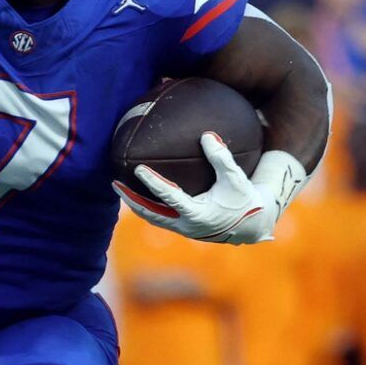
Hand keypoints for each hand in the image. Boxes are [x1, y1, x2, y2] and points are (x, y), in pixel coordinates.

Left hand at [116, 135, 281, 244]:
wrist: (250, 224)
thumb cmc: (243, 198)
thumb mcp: (235, 178)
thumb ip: (221, 157)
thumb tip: (206, 135)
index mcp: (197, 214)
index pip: (169, 197)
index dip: (153, 183)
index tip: (138, 169)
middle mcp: (185, 225)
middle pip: (150, 213)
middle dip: (130, 200)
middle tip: (114, 183)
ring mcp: (181, 229)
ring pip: (151, 217)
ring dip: (134, 204)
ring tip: (119, 188)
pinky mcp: (181, 228)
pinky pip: (158, 217)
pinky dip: (146, 206)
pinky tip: (136, 191)